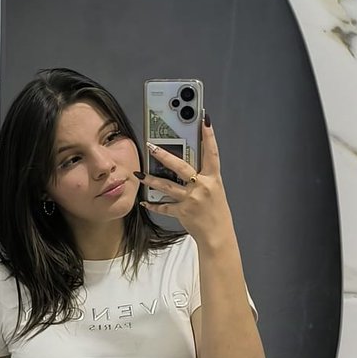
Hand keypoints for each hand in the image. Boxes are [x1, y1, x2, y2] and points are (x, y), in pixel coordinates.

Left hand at [139, 115, 232, 243]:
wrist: (218, 236)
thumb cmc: (217, 213)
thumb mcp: (215, 191)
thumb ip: (203, 178)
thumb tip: (189, 166)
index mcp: (213, 179)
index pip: (212, 153)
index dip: (209, 136)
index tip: (204, 120)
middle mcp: (202, 186)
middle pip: (180, 167)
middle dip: (164, 156)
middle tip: (151, 146)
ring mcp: (192, 199)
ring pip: (166, 186)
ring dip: (150, 179)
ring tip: (138, 173)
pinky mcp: (182, 211)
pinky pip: (164, 206)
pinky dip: (153, 204)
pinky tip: (144, 202)